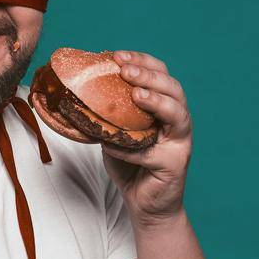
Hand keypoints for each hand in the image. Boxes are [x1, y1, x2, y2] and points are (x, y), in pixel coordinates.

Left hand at [101, 50, 191, 224]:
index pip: (160, 75)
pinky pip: (153, 152)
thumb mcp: (114, 133)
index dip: (142, 62)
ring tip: (136, 94)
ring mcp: (180, 141)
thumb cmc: (130, 166)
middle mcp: (177, 120)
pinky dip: (131, 149)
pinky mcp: (176, 164)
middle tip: (126, 69)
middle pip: (173, 89)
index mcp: (164, 107)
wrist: (142, 203)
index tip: (117, 55)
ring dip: (156, 101)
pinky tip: (111, 145)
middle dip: (149, 76)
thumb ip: (107, 114)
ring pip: (177, 114)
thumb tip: (78, 92)